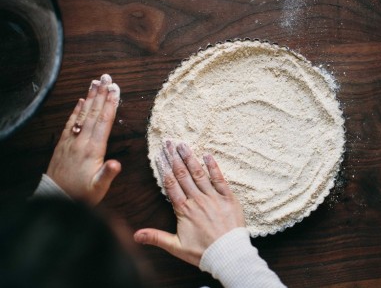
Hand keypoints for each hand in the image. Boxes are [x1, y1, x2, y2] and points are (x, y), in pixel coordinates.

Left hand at [46, 74, 120, 205]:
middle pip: (93, 113)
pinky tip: (81, 101)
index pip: (104, 122)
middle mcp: (81, 142)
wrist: (57, 199)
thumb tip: (117, 163)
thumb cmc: (82, 195)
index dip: (110, 104)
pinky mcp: (64, 144)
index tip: (115, 90)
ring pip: (82, 115)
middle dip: (101, 94)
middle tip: (106, 78)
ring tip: (95, 82)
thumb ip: (107, 174)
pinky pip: (71, 123)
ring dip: (90, 97)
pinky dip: (76, 110)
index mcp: (93, 150)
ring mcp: (71, 141)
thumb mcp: (98, 188)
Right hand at [134, 140, 245, 265]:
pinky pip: (220, 179)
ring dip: (190, 158)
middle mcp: (197, 200)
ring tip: (183, 144)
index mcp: (184, 210)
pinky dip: (213, 167)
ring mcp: (213, 197)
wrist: (228, 255)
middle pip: (183, 175)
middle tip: (168, 142)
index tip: (159, 155)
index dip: (164, 169)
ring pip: (199, 174)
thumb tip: (135, 236)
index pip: (171, 185)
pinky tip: (207, 155)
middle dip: (174, 157)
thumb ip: (156, 237)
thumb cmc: (202, 252)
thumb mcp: (176, 247)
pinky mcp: (228, 198)